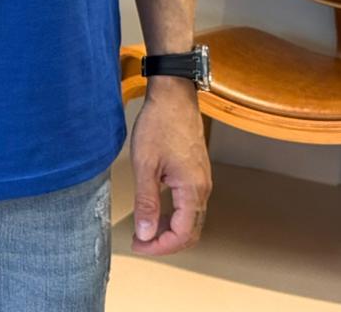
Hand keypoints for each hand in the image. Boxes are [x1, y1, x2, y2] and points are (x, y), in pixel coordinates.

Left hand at [128, 79, 211, 256]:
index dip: (159, 246)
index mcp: (192, 189)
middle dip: (165, 243)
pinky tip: (156, 208)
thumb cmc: (159, 123)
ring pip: (191, 219)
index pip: (181, 235)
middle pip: (190, 231)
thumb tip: (145, 233)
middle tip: (141, 242)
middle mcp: (202, 188)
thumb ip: (146, 201)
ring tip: (145, 228)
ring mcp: (202, 179)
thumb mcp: (145, 163)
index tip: (138, 245)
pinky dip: (174, 214)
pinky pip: (190, 204)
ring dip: (170, 229)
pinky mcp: (197, 170)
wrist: (174, 94)